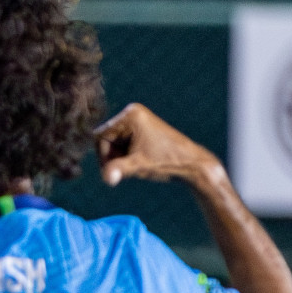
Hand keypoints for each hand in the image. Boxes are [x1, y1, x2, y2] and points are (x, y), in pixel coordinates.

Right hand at [94, 102, 220, 188]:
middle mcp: (132, 113)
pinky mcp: (141, 129)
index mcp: (131, 115)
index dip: (104, 156)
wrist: (191, 163)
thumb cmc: (167, 161)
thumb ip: (118, 170)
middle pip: (105, 140)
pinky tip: (139, 162)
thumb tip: (106, 179)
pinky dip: (125, 156)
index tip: (113, 170)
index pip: (100, 137)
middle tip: (126, 170)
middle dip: (113, 157)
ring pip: (113, 144)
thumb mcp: (139, 165)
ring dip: (119, 158)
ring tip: (135, 165)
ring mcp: (137, 120)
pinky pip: (122, 144)